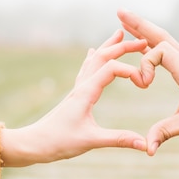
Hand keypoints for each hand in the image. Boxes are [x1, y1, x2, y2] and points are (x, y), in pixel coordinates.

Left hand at [0, 30, 147, 165]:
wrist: (33, 144)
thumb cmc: (58, 142)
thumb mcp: (91, 141)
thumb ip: (118, 139)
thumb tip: (145, 144)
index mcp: (86, 92)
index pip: (111, 68)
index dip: (131, 70)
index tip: (144, 83)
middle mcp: (81, 86)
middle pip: (102, 57)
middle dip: (122, 46)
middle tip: (142, 41)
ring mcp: (77, 89)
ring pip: (94, 60)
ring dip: (108, 46)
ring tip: (119, 33)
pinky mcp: (74, 95)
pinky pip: (86, 70)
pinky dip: (94, 58)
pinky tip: (91, 53)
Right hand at [117, 9, 178, 154]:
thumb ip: (166, 132)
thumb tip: (147, 149)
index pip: (160, 50)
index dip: (146, 64)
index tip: (144, 84)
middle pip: (160, 35)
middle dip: (139, 24)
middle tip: (119, 12)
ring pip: (166, 40)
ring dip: (146, 30)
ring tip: (127, 22)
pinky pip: (170, 50)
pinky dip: (155, 43)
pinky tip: (147, 44)